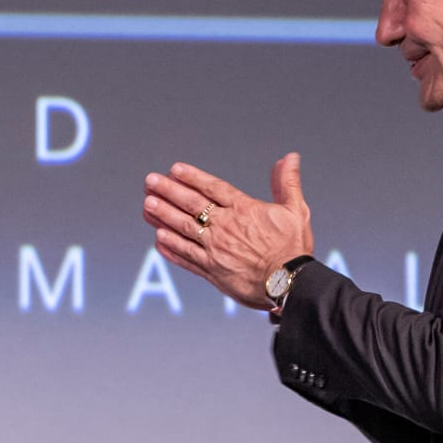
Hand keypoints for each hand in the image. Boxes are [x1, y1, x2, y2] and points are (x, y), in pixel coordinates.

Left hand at [142, 153, 315, 308]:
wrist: (290, 284)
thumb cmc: (294, 249)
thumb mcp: (296, 211)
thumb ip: (288, 183)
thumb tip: (290, 158)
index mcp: (244, 210)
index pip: (213, 189)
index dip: (192, 177)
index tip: (175, 169)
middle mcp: (225, 228)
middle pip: (192, 205)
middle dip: (169, 191)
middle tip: (150, 181)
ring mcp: (216, 250)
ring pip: (184, 230)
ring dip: (163, 216)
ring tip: (147, 205)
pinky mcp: (213, 272)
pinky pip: (186, 258)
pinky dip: (171, 248)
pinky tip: (158, 239)